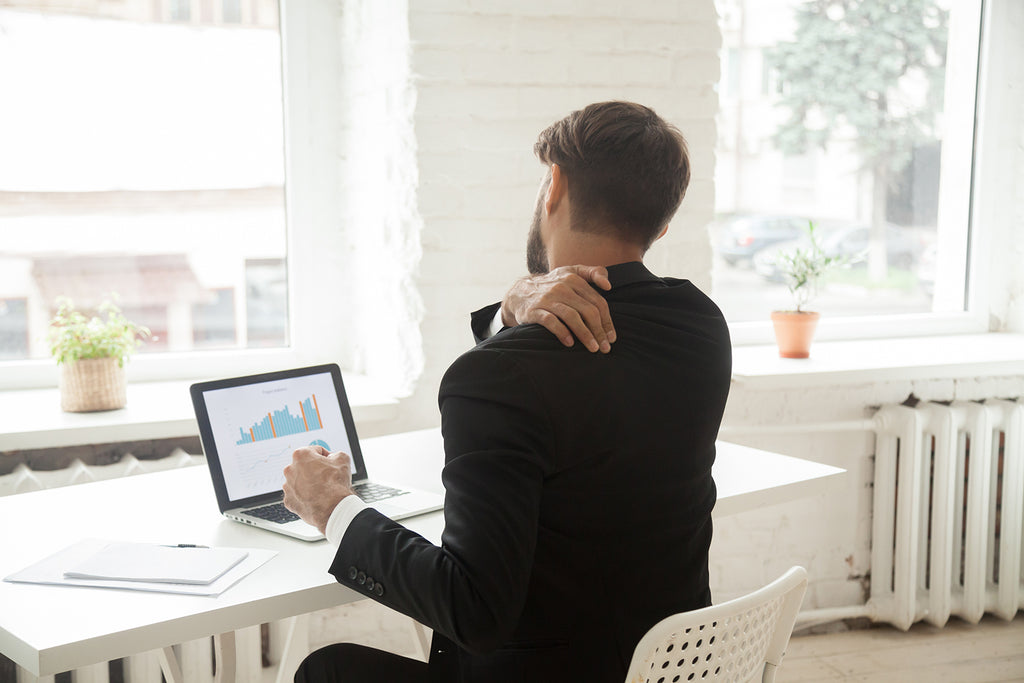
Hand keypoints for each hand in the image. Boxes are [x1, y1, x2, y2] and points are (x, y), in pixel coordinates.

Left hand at [283, 446, 354, 533]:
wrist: (332, 508)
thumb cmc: (335, 483)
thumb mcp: (343, 459)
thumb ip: (335, 454)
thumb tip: (333, 458)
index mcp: (300, 455)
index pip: (315, 451)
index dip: (326, 457)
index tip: (331, 464)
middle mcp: (290, 469)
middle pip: (305, 466)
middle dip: (315, 470)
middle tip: (327, 477)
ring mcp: (287, 486)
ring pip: (299, 481)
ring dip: (309, 483)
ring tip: (322, 490)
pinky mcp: (288, 501)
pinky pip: (297, 496)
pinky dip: (305, 496)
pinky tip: (316, 499)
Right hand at [500, 265, 615, 352]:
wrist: (519, 293)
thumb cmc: (551, 285)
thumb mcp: (570, 272)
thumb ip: (592, 272)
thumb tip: (608, 284)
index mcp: (574, 279)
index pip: (598, 302)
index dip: (607, 321)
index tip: (611, 338)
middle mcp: (562, 287)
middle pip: (588, 311)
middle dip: (599, 331)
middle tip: (605, 348)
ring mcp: (547, 299)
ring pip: (572, 317)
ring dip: (585, 335)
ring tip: (593, 348)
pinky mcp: (534, 310)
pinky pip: (551, 322)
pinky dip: (562, 333)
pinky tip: (570, 343)